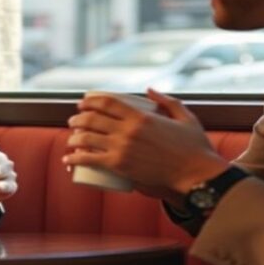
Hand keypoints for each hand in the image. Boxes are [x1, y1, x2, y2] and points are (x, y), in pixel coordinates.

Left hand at [63, 89, 226, 202]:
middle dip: (78, 118)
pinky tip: (68, 159)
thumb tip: (149, 90)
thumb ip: (168, 101)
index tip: (83, 103)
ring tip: (71, 138)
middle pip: (93, 119)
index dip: (91, 100)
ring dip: (73, 137)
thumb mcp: (185, 117)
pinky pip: (90, 160)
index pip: (107, 102)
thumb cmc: (193, 147)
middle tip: (74, 121)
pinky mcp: (119, 166)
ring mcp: (122, 148)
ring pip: (87, 138)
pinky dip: (75, 159)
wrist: (195, 174)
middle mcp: (128, 130)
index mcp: (140, 116)